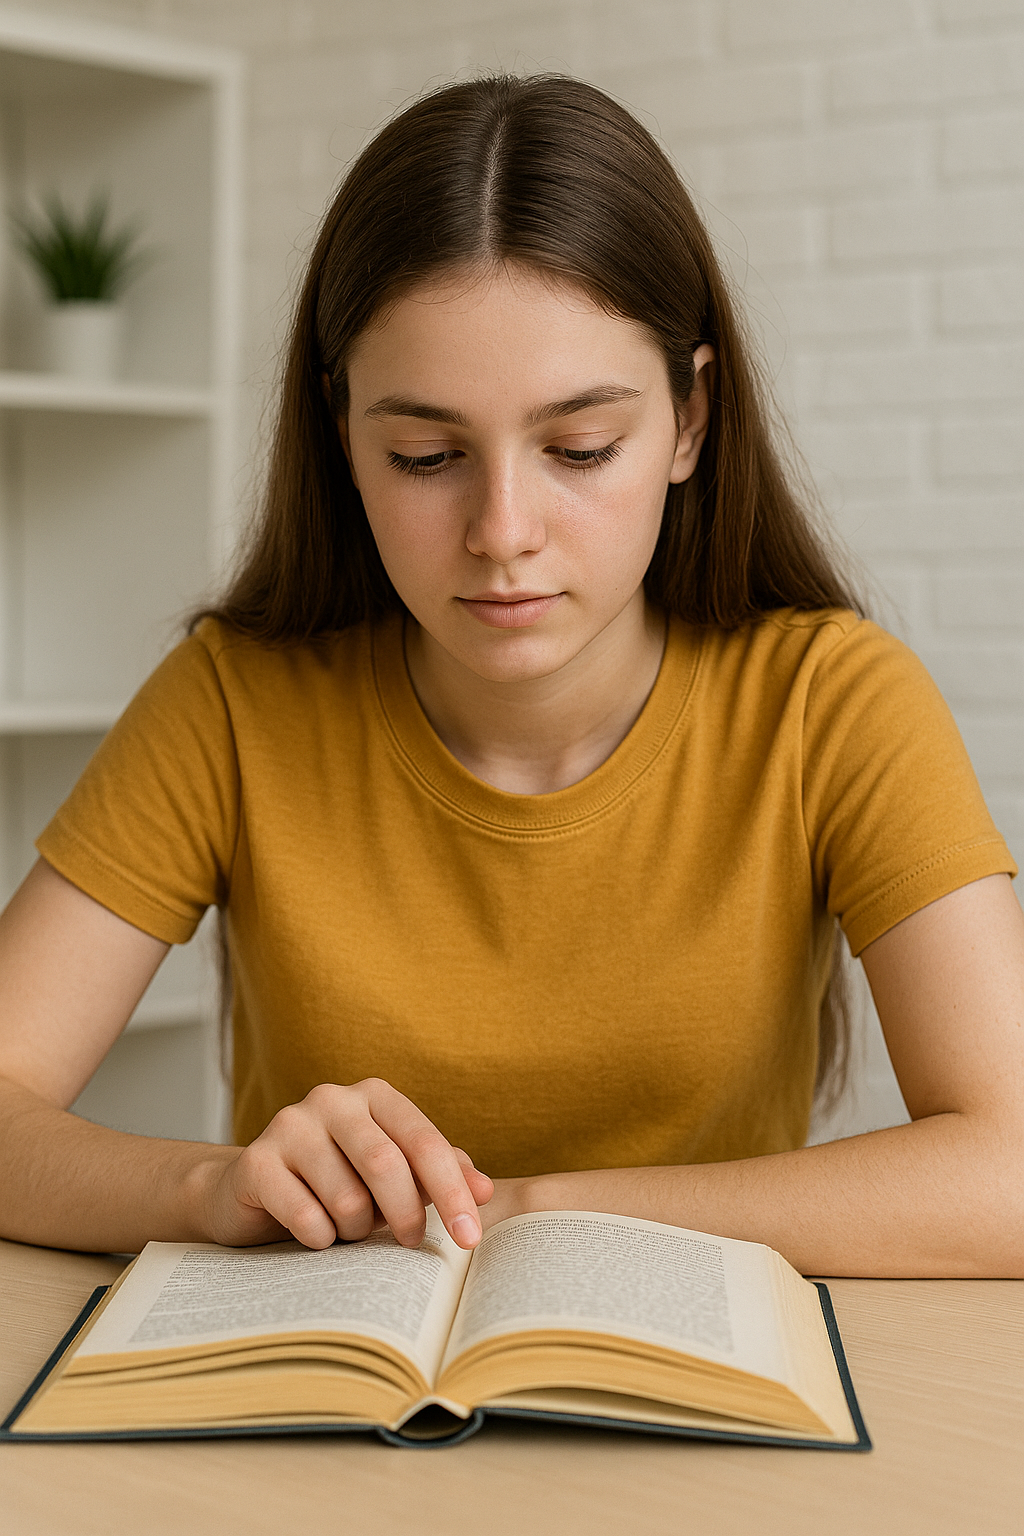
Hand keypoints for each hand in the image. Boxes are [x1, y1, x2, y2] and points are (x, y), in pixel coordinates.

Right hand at [199, 1079, 492, 1251]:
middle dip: (406, 1215)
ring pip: (346, 1198)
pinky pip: (305, 1216)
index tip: (470, 1238)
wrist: (253, 1189)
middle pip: (385, 1164)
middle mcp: (332, 1099)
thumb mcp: (394, 1175)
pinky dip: (321, 1239)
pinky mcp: (255, 1161)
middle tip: (410, 1244)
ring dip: (356, 1230)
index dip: (452, 1191)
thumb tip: (486, 1191)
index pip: (424, 1141)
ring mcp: (289, 1125)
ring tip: (347, 1227)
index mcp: (374, 1094)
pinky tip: (314, 1232)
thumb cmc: (339, 1181)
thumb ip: (440, 1174)